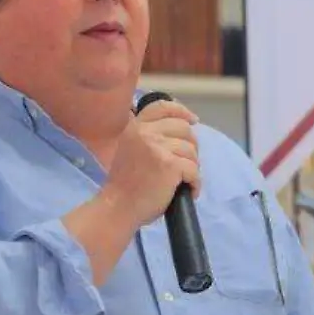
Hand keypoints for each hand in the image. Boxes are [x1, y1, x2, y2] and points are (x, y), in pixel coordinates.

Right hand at [102, 99, 200, 226]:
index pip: (163, 107)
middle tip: (185, 164)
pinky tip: (188, 190)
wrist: (118, 207)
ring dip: (192, 167)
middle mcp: (145, 132)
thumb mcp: (131, 149)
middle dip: (191, 147)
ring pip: (191, 150)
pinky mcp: (169, 164)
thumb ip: (149, 136)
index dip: (181, 111)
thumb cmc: (125, 184)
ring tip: (182, 181)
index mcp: (135, 127)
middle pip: (184, 128)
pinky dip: (195, 182)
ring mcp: (157, 147)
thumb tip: (182, 130)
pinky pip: (194, 169)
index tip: (193, 121)